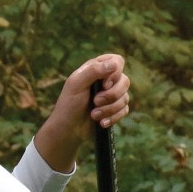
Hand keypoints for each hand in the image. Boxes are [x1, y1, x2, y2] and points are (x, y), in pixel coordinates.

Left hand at [33, 53, 130, 172]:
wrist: (67, 130)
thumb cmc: (68, 105)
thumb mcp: (76, 84)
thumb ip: (93, 70)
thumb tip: (114, 64)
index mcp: (96, 69)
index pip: (117, 61)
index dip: (115, 72)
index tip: (104, 85)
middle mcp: (106, 81)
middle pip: (124, 80)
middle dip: (111, 95)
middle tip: (95, 102)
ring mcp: (111, 96)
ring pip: (125, 97)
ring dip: (109, 109)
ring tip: (94, 115)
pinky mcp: (114, 110)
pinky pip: (124, 110)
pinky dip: (113, 117)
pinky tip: (101, 123)